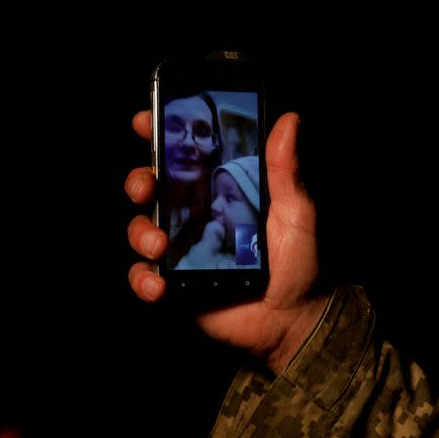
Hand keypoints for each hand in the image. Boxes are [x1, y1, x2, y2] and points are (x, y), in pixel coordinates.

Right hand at [126, 111, 327, 373]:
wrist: (294, 318)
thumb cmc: (299, 262)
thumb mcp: (296, 212)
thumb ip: (285, 170)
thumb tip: (289, 119)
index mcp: (220, 192)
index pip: (183, 158)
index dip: (159, 135)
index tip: (146, 121)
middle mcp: (195, 217)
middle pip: (151, 188)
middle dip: (139, 181)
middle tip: (146, 187)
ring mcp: (182, 251)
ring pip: (141, 229)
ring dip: (140, 232)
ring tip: (159, 246)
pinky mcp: (175, 285)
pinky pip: (144, 277)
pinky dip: (143, 280)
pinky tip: (159, 286)